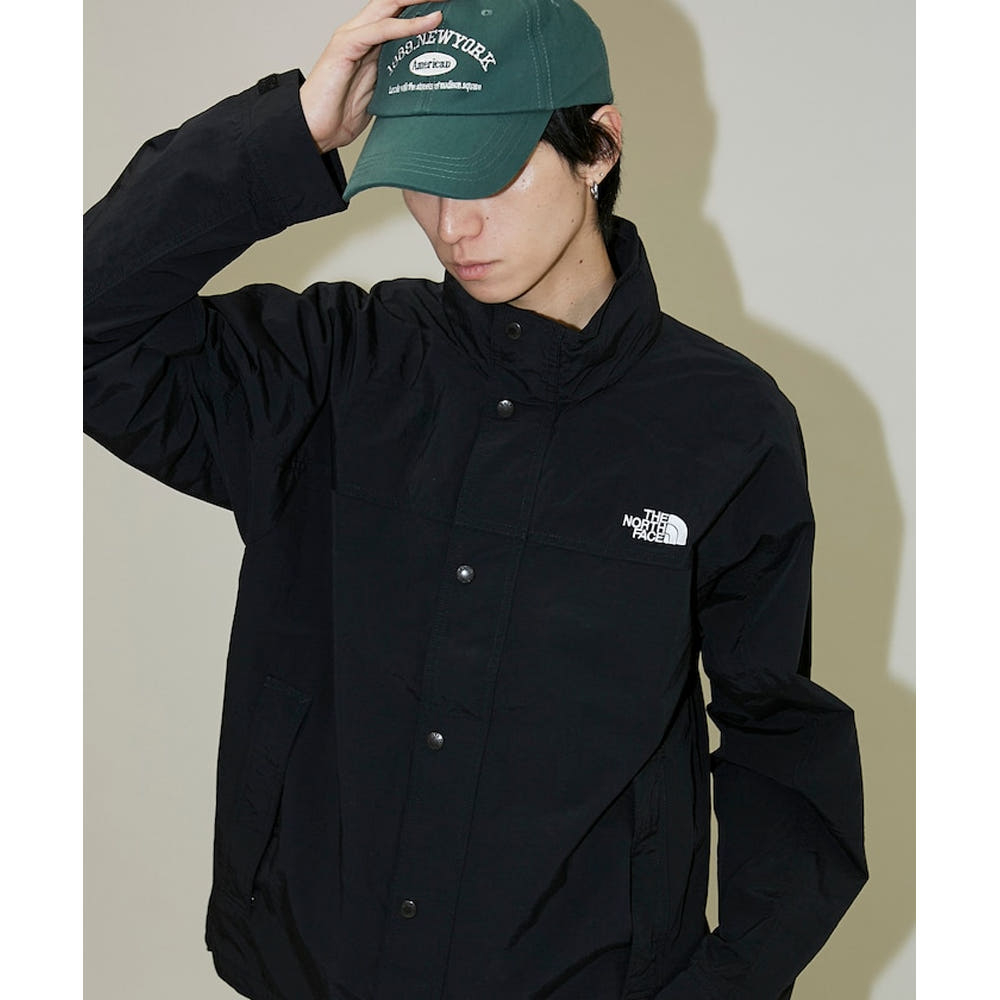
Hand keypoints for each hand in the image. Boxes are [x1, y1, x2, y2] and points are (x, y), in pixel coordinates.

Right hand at [299, 1, 446, 153]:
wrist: (313, 129)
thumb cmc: (340, 115)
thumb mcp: (381, 94)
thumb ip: (398, 78)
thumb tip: (426, 80)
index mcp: (369, 42)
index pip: (398, 14)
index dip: (421, 8)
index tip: (450, 8)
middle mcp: (361, 33)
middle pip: (395, 3)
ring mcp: (352, 37)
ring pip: (389, 7)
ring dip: (419, 2)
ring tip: (445, 0)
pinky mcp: (345, 46)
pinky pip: (381, 29)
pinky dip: (407, 25)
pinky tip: (430, 22)